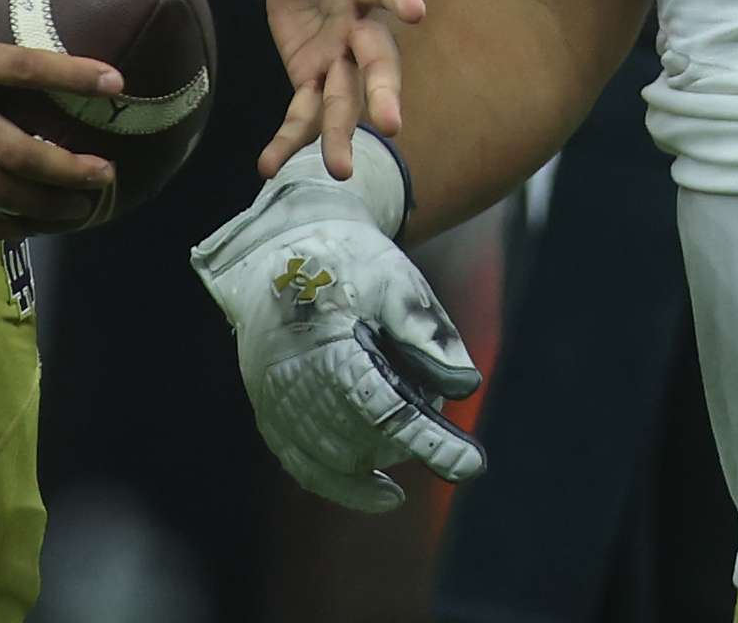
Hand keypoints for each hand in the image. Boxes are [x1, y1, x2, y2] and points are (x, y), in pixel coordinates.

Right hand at [191, 151, 484, 511]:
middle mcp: (292, 383)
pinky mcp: (268, 410)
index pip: (386, 412)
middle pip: (361, 441)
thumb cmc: (345, 257)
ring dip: (376, 465)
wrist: (279, 244)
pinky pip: (302, 464)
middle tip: (446, 436)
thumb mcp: (396, 278)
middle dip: (409, 444)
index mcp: (327, 347)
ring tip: (413, 455)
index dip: (430, 443)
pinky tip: (380, 493)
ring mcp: (274, 402)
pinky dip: (339, 483)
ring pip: (330, 462)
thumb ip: (428, 331)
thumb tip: (467, 386)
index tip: (470, 465)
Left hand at [226, 0, 427, 181]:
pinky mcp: (314, 73)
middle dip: (382, 89)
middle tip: (392, 124)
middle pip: (376, 58)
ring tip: (336, 171)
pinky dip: (289, 139)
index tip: (416, 12)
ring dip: (342, 133)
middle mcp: (357, 20)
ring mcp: (339, 52)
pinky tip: (269, 168)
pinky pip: (305, 112)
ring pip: (347, 97)